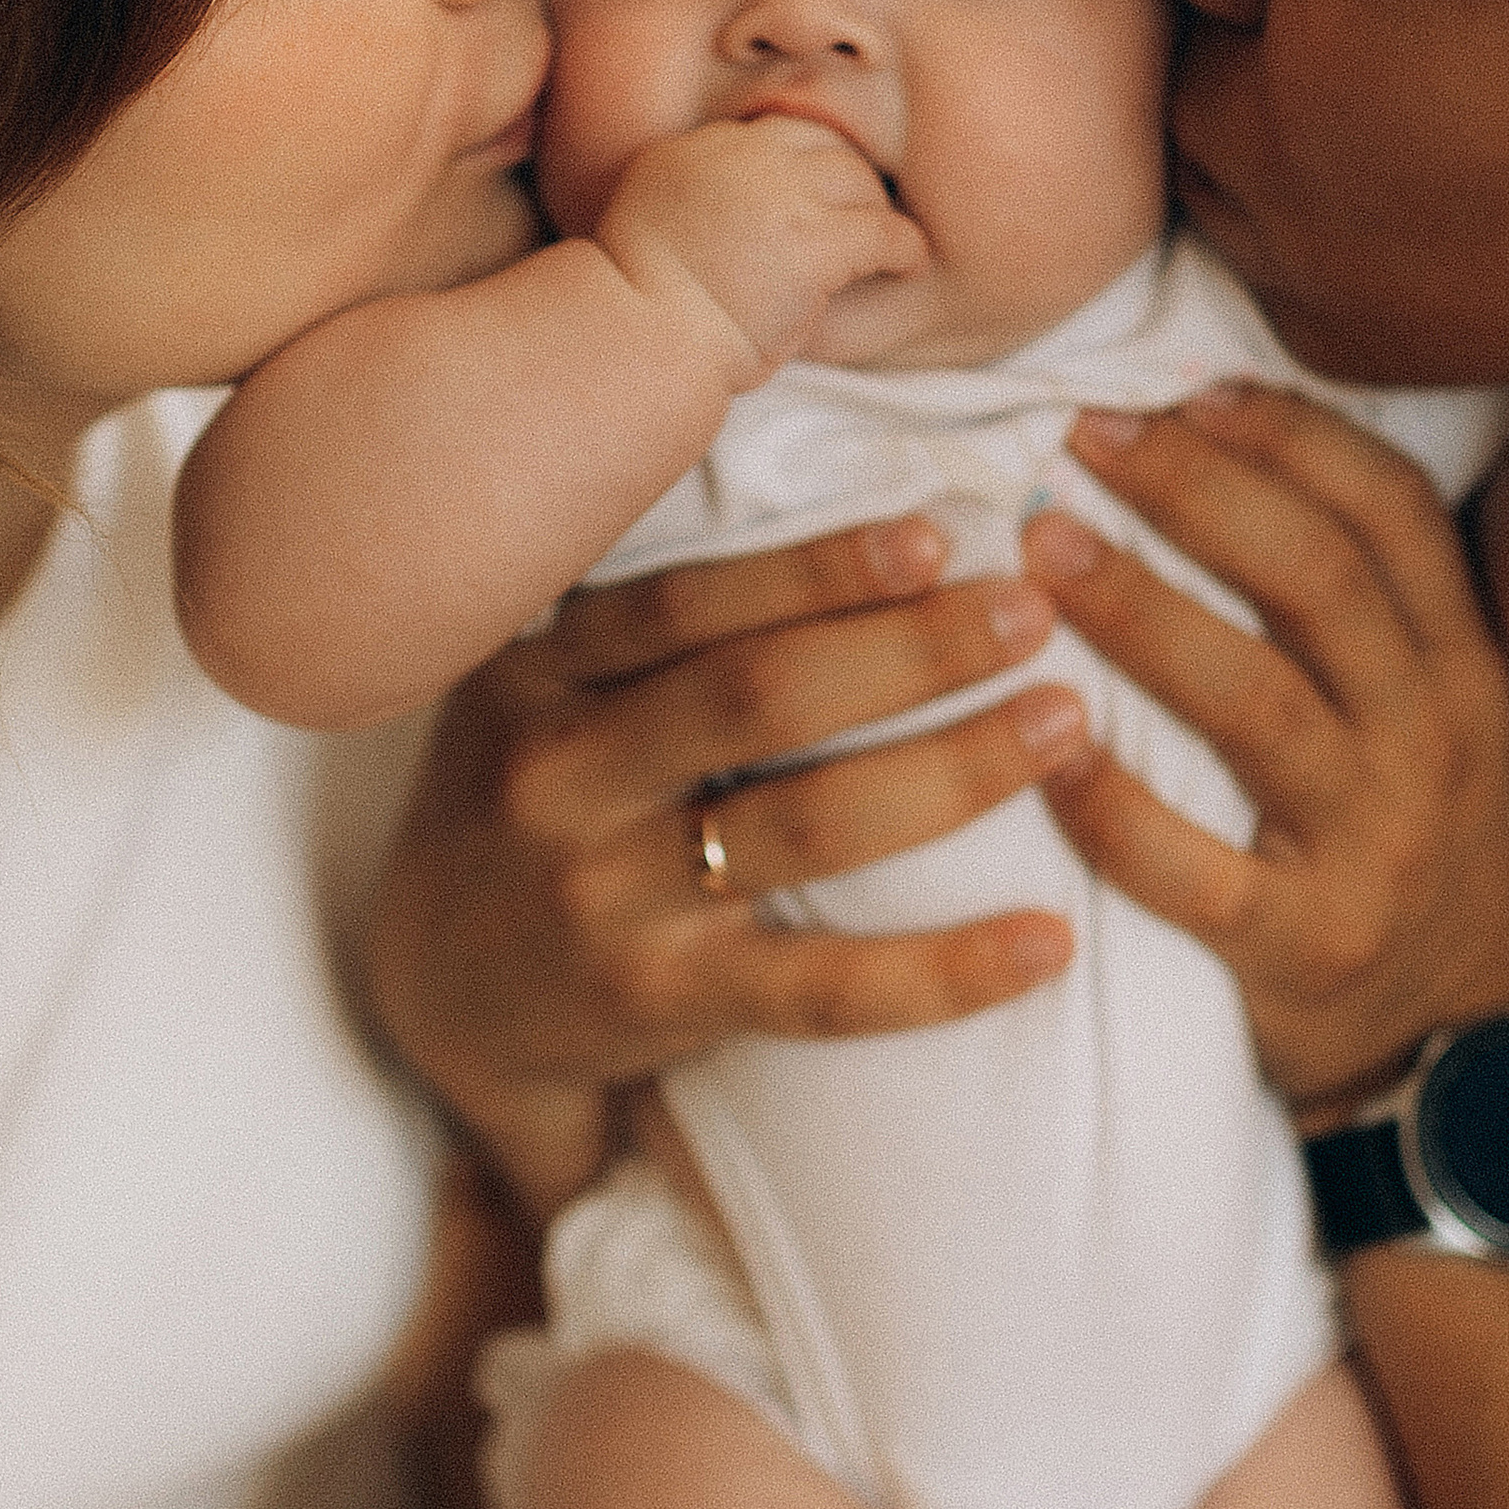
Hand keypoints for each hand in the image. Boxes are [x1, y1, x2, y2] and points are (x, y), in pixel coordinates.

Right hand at [368, 515, 1084, 1216]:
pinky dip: (946, 971)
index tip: (937, 531)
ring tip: (1066, 722)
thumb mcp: (547, 681)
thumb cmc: (543, 790)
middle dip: (911, 647)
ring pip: (806, 826)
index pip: (684, 600)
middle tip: (1035, 610)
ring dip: (955, 771)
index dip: (816, 567)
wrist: (442, 987)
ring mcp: (603, 897)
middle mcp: (559, 775)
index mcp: (538, 670)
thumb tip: (855, 506)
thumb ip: (657, 613)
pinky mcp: (655, 1002)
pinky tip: (1050, 941)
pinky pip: (822, 992)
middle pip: (757, 695)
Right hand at [597, 115, 926, 384]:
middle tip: (860, 218)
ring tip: (887, 246)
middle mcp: (736, 156)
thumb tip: (739, 212)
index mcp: (692, 150)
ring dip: (875, 211)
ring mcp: (779, 195)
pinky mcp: (814, 242)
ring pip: (857, 180)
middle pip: (821, 144)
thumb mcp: (655, 226)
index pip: (772, 134)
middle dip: (846, 181)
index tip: (816, 197)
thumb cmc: (641, 311)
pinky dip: (905, 248)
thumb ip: (698, 200)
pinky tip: (909, 266)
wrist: (639, 345)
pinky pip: (884, 230)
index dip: (803, 166)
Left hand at [1021, 383, 1508, 1112]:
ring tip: (1040, 547)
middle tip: (1081, 438)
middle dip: (1195, 491)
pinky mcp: (1301, 950)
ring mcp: (1370, 849)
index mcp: (1463, 669)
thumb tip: (1215, 448)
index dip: (1286, 436)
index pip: (1391, 512)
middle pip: (1316, 580)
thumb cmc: (1413, 849)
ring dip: (1140, 612)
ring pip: (1255, 703)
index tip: (1181, 390)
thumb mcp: (1437, 716)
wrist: (1463, 1058)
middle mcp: (1429, 743)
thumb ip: (1361, 607)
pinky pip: (1193, 872)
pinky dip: (1113, 806)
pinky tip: (1042, 744)